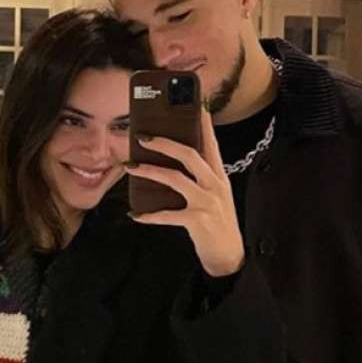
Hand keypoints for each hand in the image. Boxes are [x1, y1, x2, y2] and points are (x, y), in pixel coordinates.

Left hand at [126, 109, 244, 276]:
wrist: (230, 256)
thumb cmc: (218, 223)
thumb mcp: (215, 195)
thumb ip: (200, 178)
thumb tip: (173, 162)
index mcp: (219, 176)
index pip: (211, 144)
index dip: (203, 124)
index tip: (195, 105)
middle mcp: (214, 185)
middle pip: (189, 155)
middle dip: (165, 143)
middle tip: (143, 137)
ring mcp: (206, 202)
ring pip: (175, 178)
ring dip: (149, 170)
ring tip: (131, 166)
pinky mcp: (197, 221)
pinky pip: (167, 214)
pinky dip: (149, 215)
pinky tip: (136, 215)